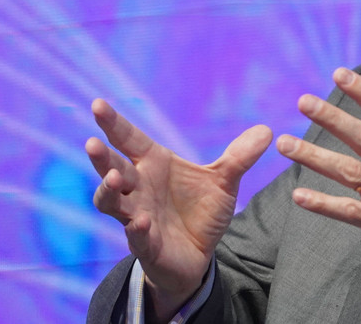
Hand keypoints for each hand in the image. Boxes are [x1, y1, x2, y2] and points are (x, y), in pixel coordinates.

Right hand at [85, 99, 272, 320]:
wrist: (199, 255)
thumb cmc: (200, 211)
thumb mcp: (224, 182)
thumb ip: (240, 157)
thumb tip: (267, 130)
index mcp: (154, 165)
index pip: (130, 140)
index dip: (114, 123)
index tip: (98, 104)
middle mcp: (139, 188)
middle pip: (113, 168)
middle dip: (101, 158)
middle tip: (93, 142)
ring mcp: (137, 216)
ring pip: (112, 202)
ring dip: (108, 191)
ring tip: (112, 179)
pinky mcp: (145, 245)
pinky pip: (136, 236)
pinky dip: (136, 229)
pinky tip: (140, 222)